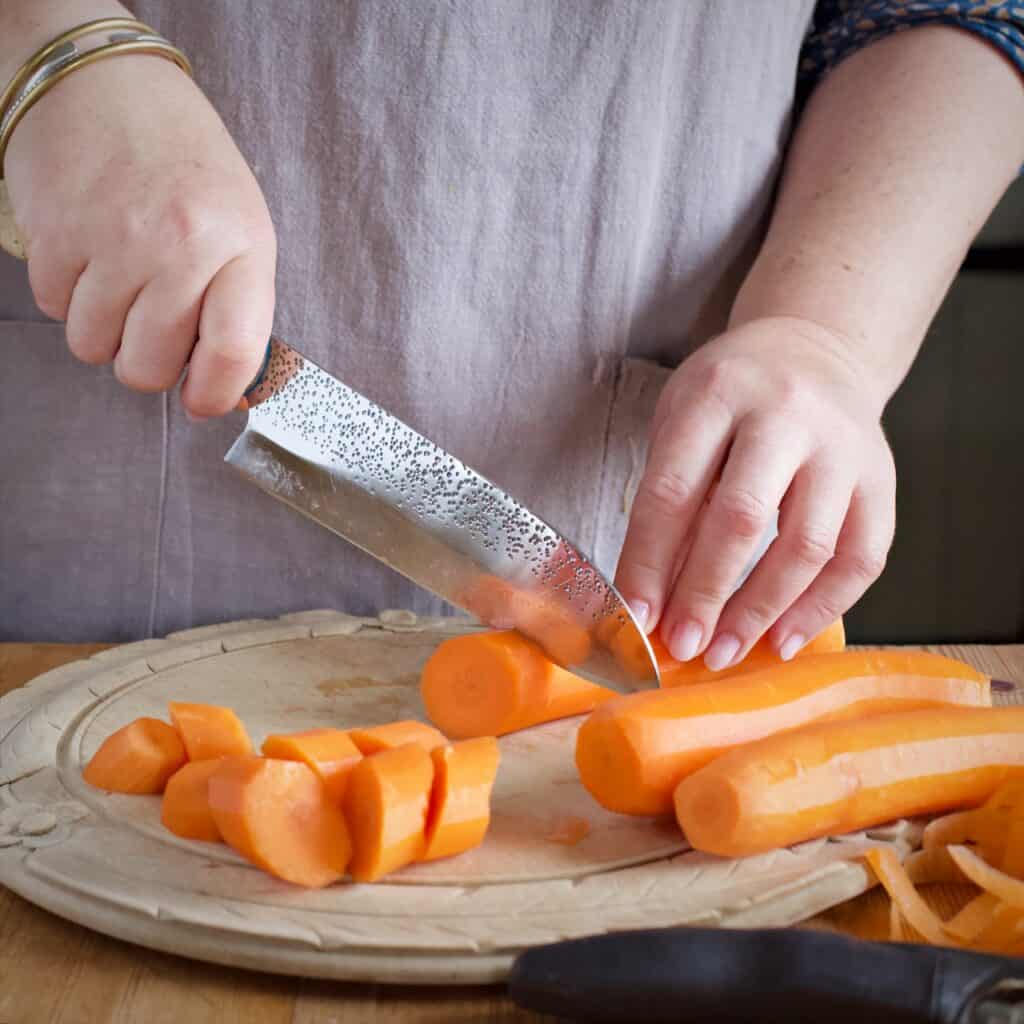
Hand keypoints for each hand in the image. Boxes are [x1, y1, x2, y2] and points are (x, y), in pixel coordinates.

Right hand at [4, 54, 275, 416]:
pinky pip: (51, 309)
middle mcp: (176, 247)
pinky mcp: (51, 232)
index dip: (215, 395)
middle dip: (150, 362)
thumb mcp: (242, 227)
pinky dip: (67, 296)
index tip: (203, 401)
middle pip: (149, 367)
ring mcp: (110, 240)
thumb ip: (239, 306)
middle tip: (156, 325)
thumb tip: (227, 388)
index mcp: (238, 246)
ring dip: (105, 329)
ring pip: (93, 348)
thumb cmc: (185, 163)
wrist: (102, 78)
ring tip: (122, 279)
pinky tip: (89, 254)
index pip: (234, 353)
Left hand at [615, 316, 895, 668]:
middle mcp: (785, 414)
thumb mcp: (682, 423)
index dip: (650, 562)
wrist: (814, 350)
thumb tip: (657, 597)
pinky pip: (861, 558)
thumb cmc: (730, 397)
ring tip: (725, 652)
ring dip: (761, 611)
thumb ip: (671, 500)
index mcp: (717, 394)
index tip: (636, 617)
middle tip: (682, 645)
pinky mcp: (882, 478)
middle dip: (705, 594)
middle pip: (742, 519)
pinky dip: (822, 608)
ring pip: (807, 546)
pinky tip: (782, 640)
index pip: (674, 490)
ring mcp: (843, 446)